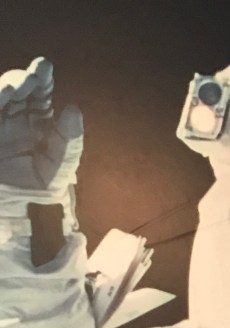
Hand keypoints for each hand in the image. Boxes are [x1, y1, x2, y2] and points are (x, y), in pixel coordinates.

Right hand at [0, 57, 82, 190]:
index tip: (57, 89)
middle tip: (42, 69)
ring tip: (26, 81)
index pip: (42, 100)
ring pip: (5, 93)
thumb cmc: (31, 191)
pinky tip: (9, 92)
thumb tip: (74, 110)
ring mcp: (0, 119)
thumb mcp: (56, 175)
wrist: (6, 207)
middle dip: (33, 78)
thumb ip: (69, 148)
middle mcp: (15, 118)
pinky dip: (0, 96)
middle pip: (24, 89)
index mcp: (35, 125)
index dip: (44, 84)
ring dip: (15, 84)